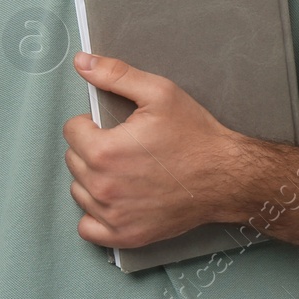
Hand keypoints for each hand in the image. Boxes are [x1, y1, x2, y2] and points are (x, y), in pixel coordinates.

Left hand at [62, 53, 248, 249]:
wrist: (227, 177)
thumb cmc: (195, 136)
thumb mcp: (158, 93)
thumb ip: (115, 74)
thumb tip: (82, 62)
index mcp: (104, 151)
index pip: (71, 131)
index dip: (91, 123)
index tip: (113, 126)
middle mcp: (103, 187)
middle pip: (73, 160)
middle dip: (92, 148)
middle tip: (123, 146)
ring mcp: (113, 216)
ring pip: (79, 191)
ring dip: (93, 179)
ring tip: (123, 170)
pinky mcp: (125, 236)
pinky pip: (87, 228)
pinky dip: (95, 215)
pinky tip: (115, 200)